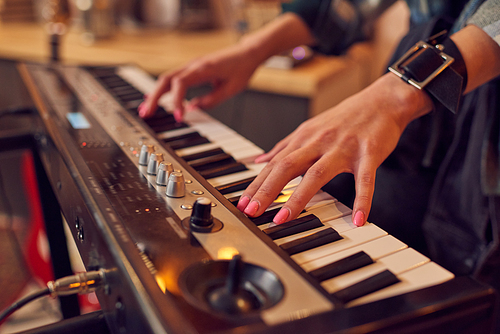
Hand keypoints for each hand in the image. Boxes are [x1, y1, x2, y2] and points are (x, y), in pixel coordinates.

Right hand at [138, 44, 260, 120]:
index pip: (180, 84)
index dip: (177, 101)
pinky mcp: (192, 69)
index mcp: (203, 69)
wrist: (247, 53)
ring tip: (147, 110)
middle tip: (146, 113)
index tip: (179, 117)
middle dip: (154, 97)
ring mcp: (191, 66)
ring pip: (167, 79)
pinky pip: (173, 79)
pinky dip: (163, 89)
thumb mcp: (230, 89)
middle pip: (166, 80)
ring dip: (155, 94)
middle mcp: (193, 65)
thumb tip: (192, 109)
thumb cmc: (241, 68)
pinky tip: (156, 98)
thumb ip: (211, 101)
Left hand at [237, 73, 432, 225]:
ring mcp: (344, 148)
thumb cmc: (345, 118)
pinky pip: (365, 180)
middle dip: (266, 190)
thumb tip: (259, 160)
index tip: (242, 204)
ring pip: (317, 174)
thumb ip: (285, 146)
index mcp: (304, 138)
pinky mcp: (369, 153)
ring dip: (298, 197)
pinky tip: (358, 220)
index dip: (257, 184)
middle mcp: (319, 142)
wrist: (383, 100)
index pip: (275, 163)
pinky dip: (362, 200)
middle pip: (287, 166)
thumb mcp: (310, 128)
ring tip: (283, 219)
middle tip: (251, 212)